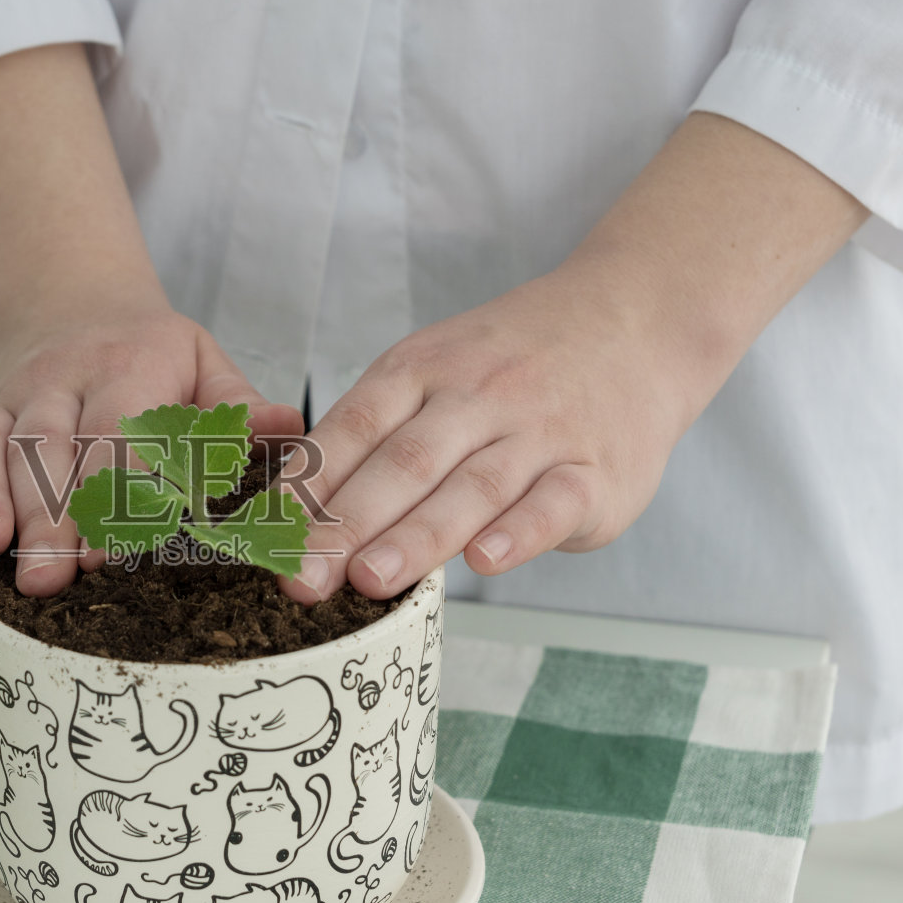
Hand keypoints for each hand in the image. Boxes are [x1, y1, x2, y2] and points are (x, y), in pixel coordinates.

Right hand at [0, 309, 303, 595]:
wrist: (80, 303)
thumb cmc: (158, 360)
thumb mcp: (207, 366)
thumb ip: (240, 406)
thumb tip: (290, 427)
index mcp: (131, 365)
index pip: (120, 430)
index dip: (115, 490)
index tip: (113, 549)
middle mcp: (63, 377)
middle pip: (49, 446)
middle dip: (47, 513)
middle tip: (50, 576)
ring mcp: (11, 394)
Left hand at [279, 267, 690, 602]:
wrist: (636, 321)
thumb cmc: (513, 363)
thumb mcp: (435, 367)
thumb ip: (377, 433)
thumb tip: (296, 511)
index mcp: (422, 369)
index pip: (353, 428)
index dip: (307, 486)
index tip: (266, 537)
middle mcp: (477, 395)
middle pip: (403, 463)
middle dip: (345, 525)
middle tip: (301, 577)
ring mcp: (539, 432)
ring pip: (472, 487)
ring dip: (417, 536)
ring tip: (369, 581)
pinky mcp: (597, 472)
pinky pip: (554, 503)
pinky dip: (519, 533)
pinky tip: (482, 562)